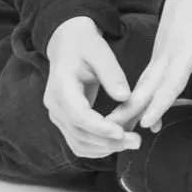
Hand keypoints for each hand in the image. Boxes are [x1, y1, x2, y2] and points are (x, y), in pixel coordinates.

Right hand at [42, 15, 140, 157]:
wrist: (67, 42)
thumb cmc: (85, 44)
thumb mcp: (100, 52)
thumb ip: (111, 74)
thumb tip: (125, 97)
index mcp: (61, 87)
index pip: (80, 116)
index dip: (101, 128)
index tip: (122, 133)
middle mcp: (55, 106)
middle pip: (79, 135)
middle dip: (108, 142)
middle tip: (136, 141)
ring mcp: (58, 115)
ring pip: (78, 143)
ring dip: (104, 148)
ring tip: (131, 143)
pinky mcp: (64, 120)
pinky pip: (78, 141)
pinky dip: (97, 147)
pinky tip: (117, 142)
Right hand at [115, 0, 191, 132]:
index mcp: (184, 50)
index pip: (171, 81)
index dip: (160, 103)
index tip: (147, 122)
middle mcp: (167, 55)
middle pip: (148, 87)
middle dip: (132, 111)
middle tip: (116, 133)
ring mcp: (159, 55)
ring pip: (142, 85)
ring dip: (129, 107)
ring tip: (116, 130)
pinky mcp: (158, 56)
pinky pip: (145, 80)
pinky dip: (137, 97)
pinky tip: (135, 114)